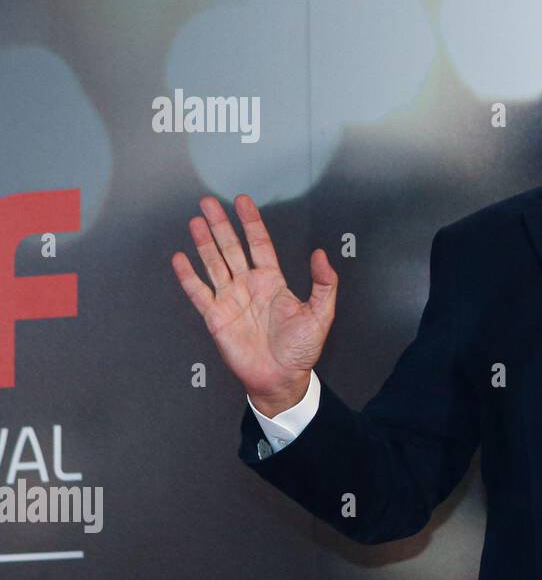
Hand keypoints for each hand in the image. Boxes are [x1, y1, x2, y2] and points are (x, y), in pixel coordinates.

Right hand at [171, 194, 337, 415]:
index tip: (242, 201)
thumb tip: (321, 254)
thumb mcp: (320, 314)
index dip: (251, 222)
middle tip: (209, 201)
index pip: (259, 244)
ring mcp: (230, 299)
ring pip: (214, 263)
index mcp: (272, 281)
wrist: (281, 378)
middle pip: (231, 248)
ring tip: (196, 220)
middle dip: (221, 224)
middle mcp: (248, 285)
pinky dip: (188, 276)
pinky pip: (198, 292)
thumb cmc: (301, 349)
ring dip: (204, 243)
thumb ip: (324, 283)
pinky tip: (180, 258)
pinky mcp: (215, 317)